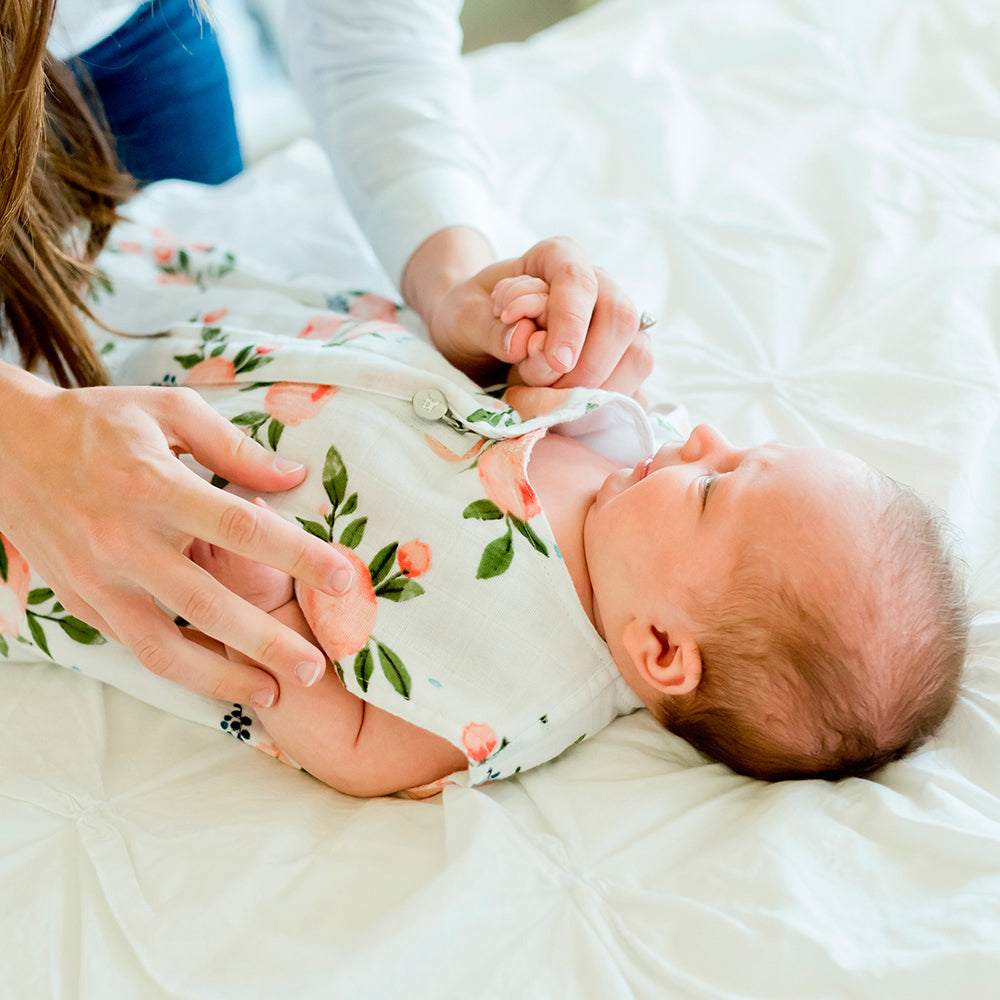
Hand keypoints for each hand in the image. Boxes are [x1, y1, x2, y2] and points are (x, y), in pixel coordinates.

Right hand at [0, 365, 355, 708]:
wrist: (4, 448)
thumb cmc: (97, 424)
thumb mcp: (168, 411)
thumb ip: (233, 446)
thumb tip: (293, 476)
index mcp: (156, 487)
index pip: (242, 528)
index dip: (299, 556)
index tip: (344, 579)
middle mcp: (125, 541)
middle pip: (209, 604)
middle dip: (268, 642)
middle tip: (317, 667)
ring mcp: (97, 580)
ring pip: (164, 647)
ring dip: (222, 677)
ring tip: (273, 692)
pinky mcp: (78, 602)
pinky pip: (134, 647)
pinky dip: (179, 669)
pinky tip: (218, 678)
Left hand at [413, 233, 651, 396]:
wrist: (477, 340)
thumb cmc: (473, 319)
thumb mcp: (463, 318)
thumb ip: (488, 328)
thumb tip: (523, 341)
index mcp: (557, 259)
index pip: (577, 280)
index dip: (570, 321)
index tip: (555, 360)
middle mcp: (597, 288)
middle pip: (620, 320)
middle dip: (584, 365)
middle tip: (535, 384)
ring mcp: (614, 329)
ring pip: (637, 356)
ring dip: (595, 390)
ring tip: (544, 398)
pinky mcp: (620, 367)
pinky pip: (635, 391)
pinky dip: (604, 410)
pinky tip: (567, 416)